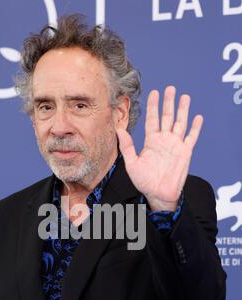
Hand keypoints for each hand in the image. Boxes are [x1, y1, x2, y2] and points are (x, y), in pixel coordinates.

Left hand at [117, 86, 203, 210]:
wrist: (158, 194)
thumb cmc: (144, 181)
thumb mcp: (132, 163)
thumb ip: (127, 146)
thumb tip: (119, 130)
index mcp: (151, 141)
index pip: (153, 119)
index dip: (154, 106)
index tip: (154, 92)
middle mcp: (164, 140)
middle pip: (167, 117)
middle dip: (169, 103)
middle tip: (170, 88)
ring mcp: (175, 145)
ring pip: (180, 123)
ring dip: (183, 110)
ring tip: (184, 97)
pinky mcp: (185, 152)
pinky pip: (191, 138)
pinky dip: (195, 128)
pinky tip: (197, 117)